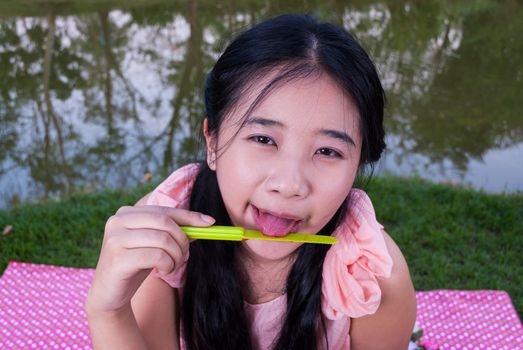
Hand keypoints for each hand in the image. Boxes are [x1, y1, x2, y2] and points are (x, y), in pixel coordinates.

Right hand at [85, 205, 214, 314]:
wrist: (110, 293)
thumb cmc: (136, 265)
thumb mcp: (155, 245)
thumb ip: (174, 232)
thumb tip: (206, 222)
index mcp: (127, 212)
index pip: (165, 210)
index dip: (190, 216)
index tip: (210, 223)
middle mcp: (118, 220)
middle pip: (165, 222)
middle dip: (182, 240)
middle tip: (184, 256)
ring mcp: (115, 238)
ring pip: (163, 240)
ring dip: (176, 256)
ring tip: (172, 266)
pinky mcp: (117, 257)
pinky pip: (156, 256)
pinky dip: (167, 265)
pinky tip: (163, 272)